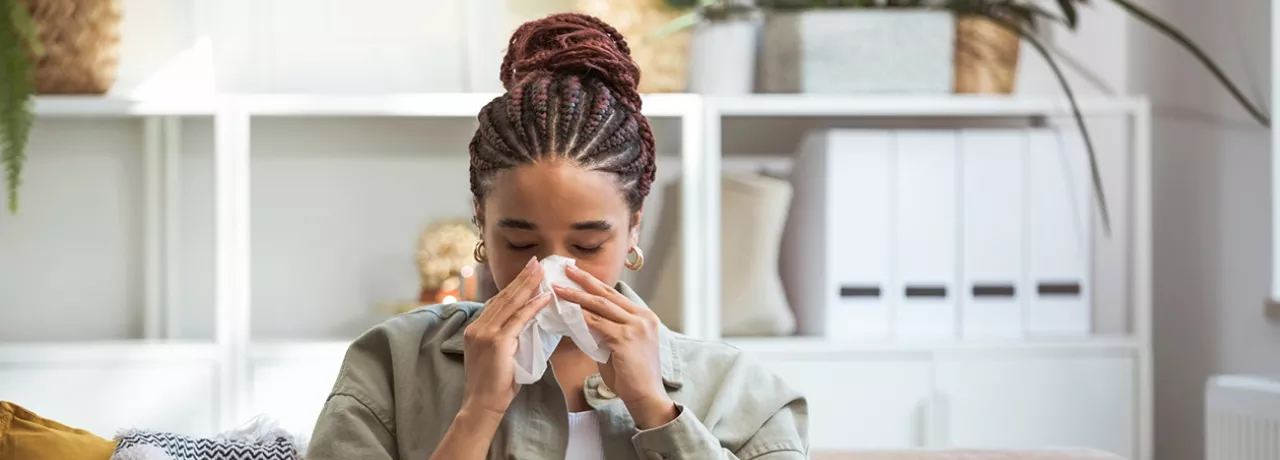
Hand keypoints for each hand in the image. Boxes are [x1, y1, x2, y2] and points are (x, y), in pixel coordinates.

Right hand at [460, 256, 551, 418]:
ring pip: (510, 304)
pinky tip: (544, 297)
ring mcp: (485, 333)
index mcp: (475, 328)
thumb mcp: (497, 355)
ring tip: (542, 272)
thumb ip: (506, 337)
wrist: (482, 404)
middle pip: (503, 297)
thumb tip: (526, 323)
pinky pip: (518, 319)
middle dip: (522, 278)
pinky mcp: (497, 342)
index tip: (527, 273)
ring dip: (528, 286)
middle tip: (536, 262)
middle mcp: (477, 327)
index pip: (497, 302)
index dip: (513, 286)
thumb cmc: (494, 385)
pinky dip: (532, 307)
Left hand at [553, 265, 678, 429]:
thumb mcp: (622, 347)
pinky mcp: (625, 338)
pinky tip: (565, 311)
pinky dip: (579, 317)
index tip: (578, 276)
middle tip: (567, 269)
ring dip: (576, 296)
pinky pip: (596, 323)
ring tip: (559, 288)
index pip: (615, 296)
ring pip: (600, 306)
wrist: (646, 396)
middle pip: (607, 294)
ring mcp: (635, 326)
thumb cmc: (633, 376)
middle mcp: (642, 317)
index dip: (595, 285)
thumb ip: (608, 331)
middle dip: (585, 280)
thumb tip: (584, 321)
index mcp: (644, 317)